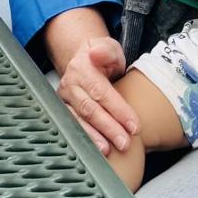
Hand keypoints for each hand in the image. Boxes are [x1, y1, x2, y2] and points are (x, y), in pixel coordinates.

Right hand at [56, 36, 135, 155]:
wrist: (84, 62)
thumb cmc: (102, 58)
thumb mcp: (109, 48)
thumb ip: (107, 51)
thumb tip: (96, 54)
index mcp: (82, 66)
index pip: (100, 90)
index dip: (117, 109)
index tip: (134, 125)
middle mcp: (70, 82)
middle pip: (89, 107)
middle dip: (108, 127)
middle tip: (124, 142)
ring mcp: (65, 97)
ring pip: (78, 119)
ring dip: (94, 136)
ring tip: (109, 149)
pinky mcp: (63, 109)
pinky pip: (72, 125)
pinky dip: (84, 138)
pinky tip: (95, 149)